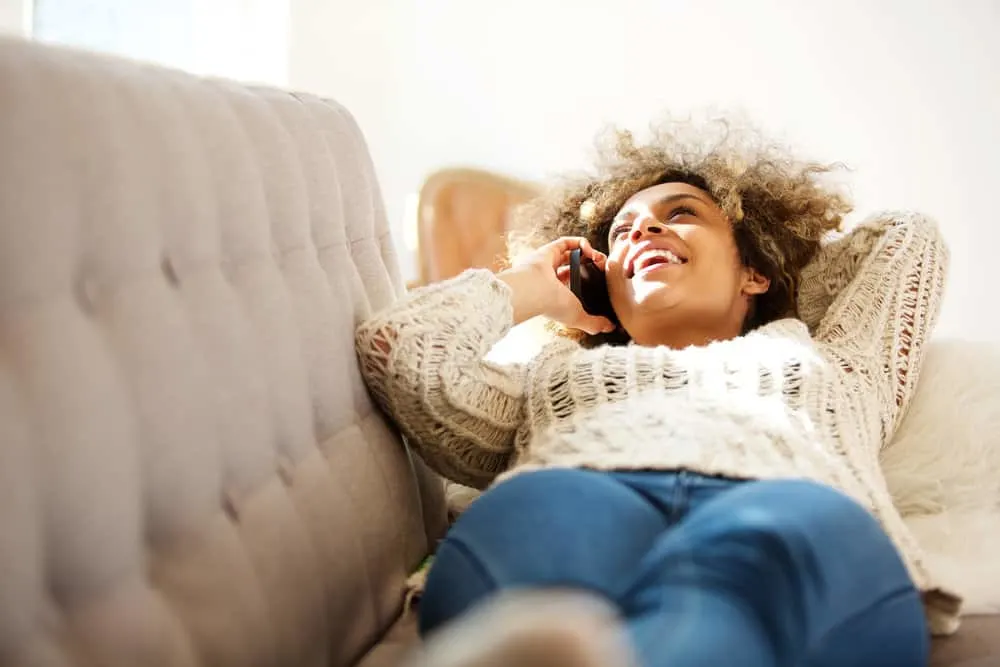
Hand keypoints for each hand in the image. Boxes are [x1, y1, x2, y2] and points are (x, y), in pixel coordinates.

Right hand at [498, 237, 615, 334]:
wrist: (535, 289)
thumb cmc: (552, 305)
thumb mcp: (578, 317)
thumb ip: (595, 323)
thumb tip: (610, 327)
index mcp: (560, 294)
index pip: (578, 285)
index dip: (592, 280)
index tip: (603, 280)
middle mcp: (555, 279)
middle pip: (578, 267)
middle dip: (594, 264)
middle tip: (602, 266)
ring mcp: (551, 264)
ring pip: (573, 254)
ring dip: (589, 253)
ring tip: (597, 258)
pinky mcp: (549, 250)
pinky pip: (567, 242)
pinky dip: (580, 243)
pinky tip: (588, 249)